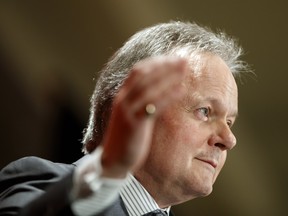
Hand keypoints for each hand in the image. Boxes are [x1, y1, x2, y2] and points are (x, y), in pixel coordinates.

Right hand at [100, 56, 187, 177]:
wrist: (113, 159)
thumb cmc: (126, 136)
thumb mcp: (131, 114)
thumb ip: (140, 101)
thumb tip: (158, 91)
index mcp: (122, 95)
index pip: (138, 71)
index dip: (156, 62)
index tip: (172, 59)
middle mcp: (123, 100)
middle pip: (145, 75)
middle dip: (164, 65)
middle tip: (183, 60)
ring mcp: (127, 111)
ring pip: (149, 88)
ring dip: (168, 77)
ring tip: (184, 70)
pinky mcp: (134, 124)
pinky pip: (153, 107)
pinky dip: (168, 97)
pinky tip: (181, 91)